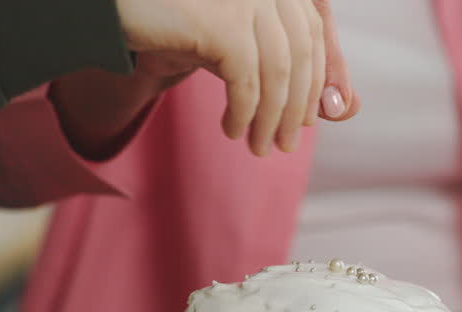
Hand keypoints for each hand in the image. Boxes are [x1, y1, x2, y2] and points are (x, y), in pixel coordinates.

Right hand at [114, 0, 357, 155]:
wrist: (113, 9)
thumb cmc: (178, 25)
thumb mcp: (238, 46)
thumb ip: (290, 71)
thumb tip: (349, 109)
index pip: (315, 29)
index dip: (321, 77)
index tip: (312, 119)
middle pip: (302, 52)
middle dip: (299, 105)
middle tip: (287, 145)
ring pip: (279, 72)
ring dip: (273, 119)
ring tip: (262, 148)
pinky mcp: (223, 21)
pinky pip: (248, 80)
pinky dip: (245, 113)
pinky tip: (232, 130)